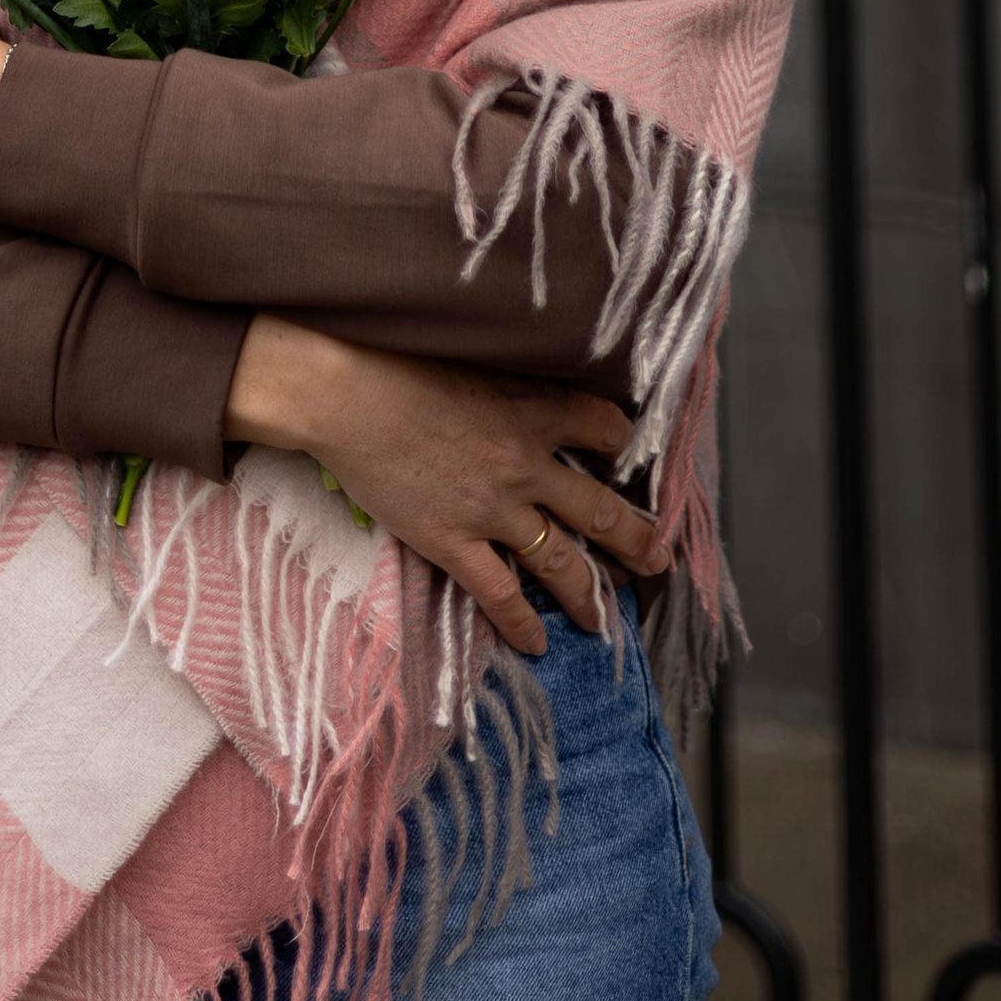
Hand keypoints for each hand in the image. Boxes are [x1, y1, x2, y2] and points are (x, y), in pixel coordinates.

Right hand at [223, 314, 658, 656]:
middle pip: (599, 509)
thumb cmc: (396, 359)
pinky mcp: (453, 541)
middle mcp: (527, 463)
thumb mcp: (472, 356)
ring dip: (589, 593)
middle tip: (657, 559)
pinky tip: (536, 644)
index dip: (621, 444)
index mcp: (533, 409)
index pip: (605, 427)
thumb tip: (525, 390)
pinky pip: (500, 593)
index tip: (625, 458)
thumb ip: (509, 380)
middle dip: (634, 539)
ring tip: (604, 617)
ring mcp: (493, 509)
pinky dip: (521, 624)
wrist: (344, 391)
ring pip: (561, 561)